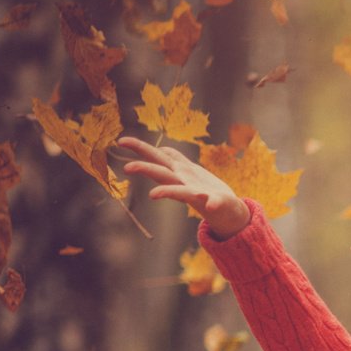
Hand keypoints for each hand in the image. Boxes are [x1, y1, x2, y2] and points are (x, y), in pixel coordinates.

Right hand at [117, 136, 250, 238]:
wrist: (229, 210)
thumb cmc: (206, 188)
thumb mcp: (189, 170)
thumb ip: (176, 160)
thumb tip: (162, 149)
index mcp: (178, 173)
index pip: (156, 157)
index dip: (140, 148)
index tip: (121, 141)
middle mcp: (184, 183)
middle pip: (162, 173)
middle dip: (145, 169)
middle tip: (127, 168)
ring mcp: (198, 194)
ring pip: (180, 191)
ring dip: (168, 192)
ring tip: (153, 195)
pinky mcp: (216, 202)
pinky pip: (214, 202)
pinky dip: (212, 203)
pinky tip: (212, 204)